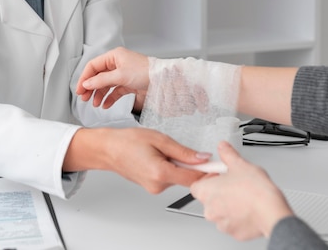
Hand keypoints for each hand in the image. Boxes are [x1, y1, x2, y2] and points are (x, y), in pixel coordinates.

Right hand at [64, 127, 211, 192]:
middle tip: (178, 148)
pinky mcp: (152, 186)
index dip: (208, 172)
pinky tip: (157, 156)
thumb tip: (202, 157)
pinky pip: (168, 177)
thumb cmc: (127, 141)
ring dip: (177, 164)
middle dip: (189, 164)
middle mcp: (158, 185)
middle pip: (187, 178)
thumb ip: (182, 151)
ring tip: (160, 150)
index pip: (194, 178)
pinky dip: (169, 167)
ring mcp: (154, 188)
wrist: (108, 149)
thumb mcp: (158, 139)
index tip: (219, 166)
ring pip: (178, 177)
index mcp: (160, 173)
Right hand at [77, 47, 148, 109]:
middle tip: (84, 97)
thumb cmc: (145, 72)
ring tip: (95, 103)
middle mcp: (117, 64)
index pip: (93, 66)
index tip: (80, 89)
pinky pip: (115, 91)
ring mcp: (123, 74)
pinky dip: (109, 98)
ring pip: (106, 85)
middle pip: (98, 76)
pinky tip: (105, 105)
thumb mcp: (120, 76)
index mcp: (114, 56)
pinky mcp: (128, 84)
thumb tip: (87, 84)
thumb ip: (101, 80)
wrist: (163, 81)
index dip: (85, 77)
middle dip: (90, 87)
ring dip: (99, 94)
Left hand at [190, 142, 293, 240]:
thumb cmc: (254, 191)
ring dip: (229, 205)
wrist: (271, 212)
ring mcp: (222, 223)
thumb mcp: (239, 164)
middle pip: (209, 199)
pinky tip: (249, 208)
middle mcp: (210, 210)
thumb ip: (227, 154)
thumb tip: (223, 147)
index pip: (196, 185)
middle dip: (220, 192)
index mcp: (206, 192)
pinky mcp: (235, 233)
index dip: (207, 179)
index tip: (218, 175)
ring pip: (221, 211)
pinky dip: (239, 216)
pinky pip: (233, 222)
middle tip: (234, 184)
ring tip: (244, 195)